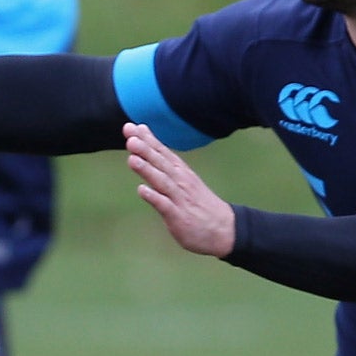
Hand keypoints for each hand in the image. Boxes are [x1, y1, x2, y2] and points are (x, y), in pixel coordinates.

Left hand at [124, 123, 235, 256]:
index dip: (147, 139)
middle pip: (160, 163)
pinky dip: (154, 197)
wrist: (225, 229)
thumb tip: (145, 150)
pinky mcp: (179, 216)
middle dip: (145, 149)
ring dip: (147, 169)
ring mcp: (180, 198)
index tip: (131, 127)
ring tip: (132, 158)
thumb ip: (164, 167)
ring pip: (161, 181)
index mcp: (181, 172)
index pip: (162, 152)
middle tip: (130, 137)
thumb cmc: (198, 204)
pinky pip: (164, 205)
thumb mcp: (183, 181)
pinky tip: (142, 190)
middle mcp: (180, 181)